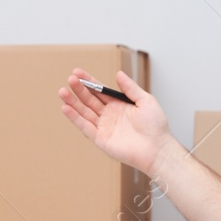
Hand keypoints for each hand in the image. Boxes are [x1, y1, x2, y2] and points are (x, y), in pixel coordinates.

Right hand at [57, 68, 173, 175]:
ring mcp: (104, 127)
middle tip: (70, 79)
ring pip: (84, 112)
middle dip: (79, 89)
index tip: (77, 72)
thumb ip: (130, 88)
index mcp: (119, 105)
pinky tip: (66, 108)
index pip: (100, 91)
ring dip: (73, 103)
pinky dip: (75, 118)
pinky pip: (85, 127)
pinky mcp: (101, 140)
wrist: (157, 148)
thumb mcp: (145, 101)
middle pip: (90, 100)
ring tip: (62, 91)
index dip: (89, 81)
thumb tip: (118, 74)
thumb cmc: (155, 126)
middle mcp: (109, 115)